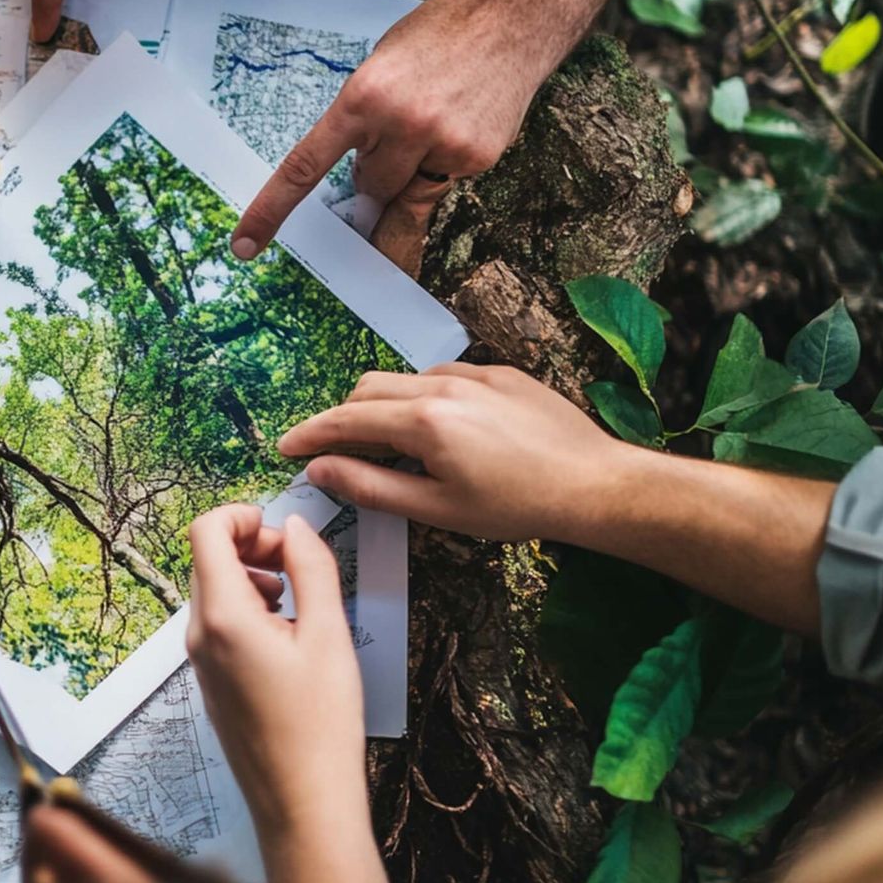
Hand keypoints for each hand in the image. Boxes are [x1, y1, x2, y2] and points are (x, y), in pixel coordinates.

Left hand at [186, 505, 394, 882]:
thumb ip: (312, 567)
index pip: (205, 532)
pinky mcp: (211, 682)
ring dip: (251, 577)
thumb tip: (296, 526)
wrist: (304, 804)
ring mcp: (200, 662)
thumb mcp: (329, 633)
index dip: (242, 515)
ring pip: (213, 592)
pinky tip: (288, 634)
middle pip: (208, 559)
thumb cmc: (320, 726)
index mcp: (222, 617)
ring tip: (296, 600)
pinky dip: (248, 610)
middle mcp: (199, 636)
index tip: (281, 531)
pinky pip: (218, 625)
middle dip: (252, 546)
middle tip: (298, 565)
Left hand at [231, 0, 566, 263]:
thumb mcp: (380, 64)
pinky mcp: (478, 158)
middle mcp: (401, 125)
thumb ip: (361, 117)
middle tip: (399, 131)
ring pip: (404, 192)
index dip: (271, 210)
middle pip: (367, 186)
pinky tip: (465, 121)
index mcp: (362, 98)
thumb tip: (353, 169)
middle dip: (374, 170)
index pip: (305, 167)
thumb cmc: (439, 35)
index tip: (245, 245)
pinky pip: (444, 183)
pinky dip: (447, 162)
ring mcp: (443, 144)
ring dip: (408, 172)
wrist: (513, 16)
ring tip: (435, 120)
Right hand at [283, 363, 624, 543]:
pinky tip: (440, 430)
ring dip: (383, 408)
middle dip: (341, 418)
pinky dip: (423, 399)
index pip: (346, 420)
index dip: (310, 434)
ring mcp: (474, 373)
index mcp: (424, 422)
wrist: (596, 483)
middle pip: (367, 390)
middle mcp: (442, 385)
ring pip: (403, 381)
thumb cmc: (518, 506)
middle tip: (332, 452)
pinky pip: (442, 377)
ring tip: (389, 446)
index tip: (286, 447)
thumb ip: (371, 487)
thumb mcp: (437, 510)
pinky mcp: (501, 372)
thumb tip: (321, 470)